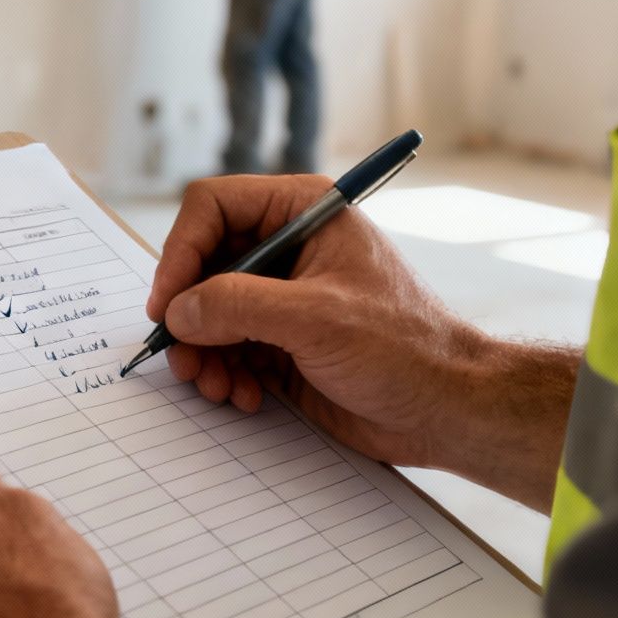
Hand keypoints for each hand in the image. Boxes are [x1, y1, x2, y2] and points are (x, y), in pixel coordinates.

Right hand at [146, 176, 574, 505]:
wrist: (448, 410)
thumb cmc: (405, 350)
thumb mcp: (315, 318)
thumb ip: (236, 306)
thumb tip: (178, 310)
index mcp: (304, 212)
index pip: (213, 207)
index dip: (181, 251)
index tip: (168, 303)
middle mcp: (287, 247)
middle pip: (202, 264)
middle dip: (188, 314)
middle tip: (183, 356)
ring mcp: (282, 297)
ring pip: (206, 312)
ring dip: (201, 352)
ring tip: (215, 385)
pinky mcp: (281, 342)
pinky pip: (225, 349)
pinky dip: (221, 373)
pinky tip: (242, 396)